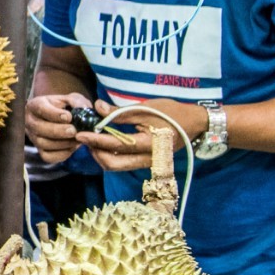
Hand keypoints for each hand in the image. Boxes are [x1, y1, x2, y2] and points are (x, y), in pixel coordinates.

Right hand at [25, 91, 93, 164]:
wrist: (60, 118)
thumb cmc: (65, 108)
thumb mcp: (71, 99)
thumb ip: (78, 103)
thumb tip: (83, 111)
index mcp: (36, 105)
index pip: (41, 109)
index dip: (54, 114)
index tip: (68, 117)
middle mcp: (31, 121)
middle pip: (39, 128)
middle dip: (57, 131)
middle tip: (73, 131)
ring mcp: (33, 137)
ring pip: (43, 143)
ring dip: (62, 143)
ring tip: (77, 139)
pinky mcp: (40, 150)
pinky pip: (48, 156)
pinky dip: (62, 154)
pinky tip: (72, 147)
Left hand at [84, 100, 202, 172]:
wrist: (193, 123)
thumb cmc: (172, 113)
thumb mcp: (146, 108)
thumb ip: (119, 112)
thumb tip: (97, 107)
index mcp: (149, 144)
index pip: (116, 145)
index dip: (96, 140)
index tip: (81, 134)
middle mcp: (147, 159)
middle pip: (112, 164)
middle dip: (95, 151)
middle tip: (86, 137)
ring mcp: (146, 163)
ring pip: (116, 166)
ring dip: (101, 155)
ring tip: (93, 138)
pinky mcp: (145, 163)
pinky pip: (123, 163)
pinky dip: (110, 155)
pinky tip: (105, 142)